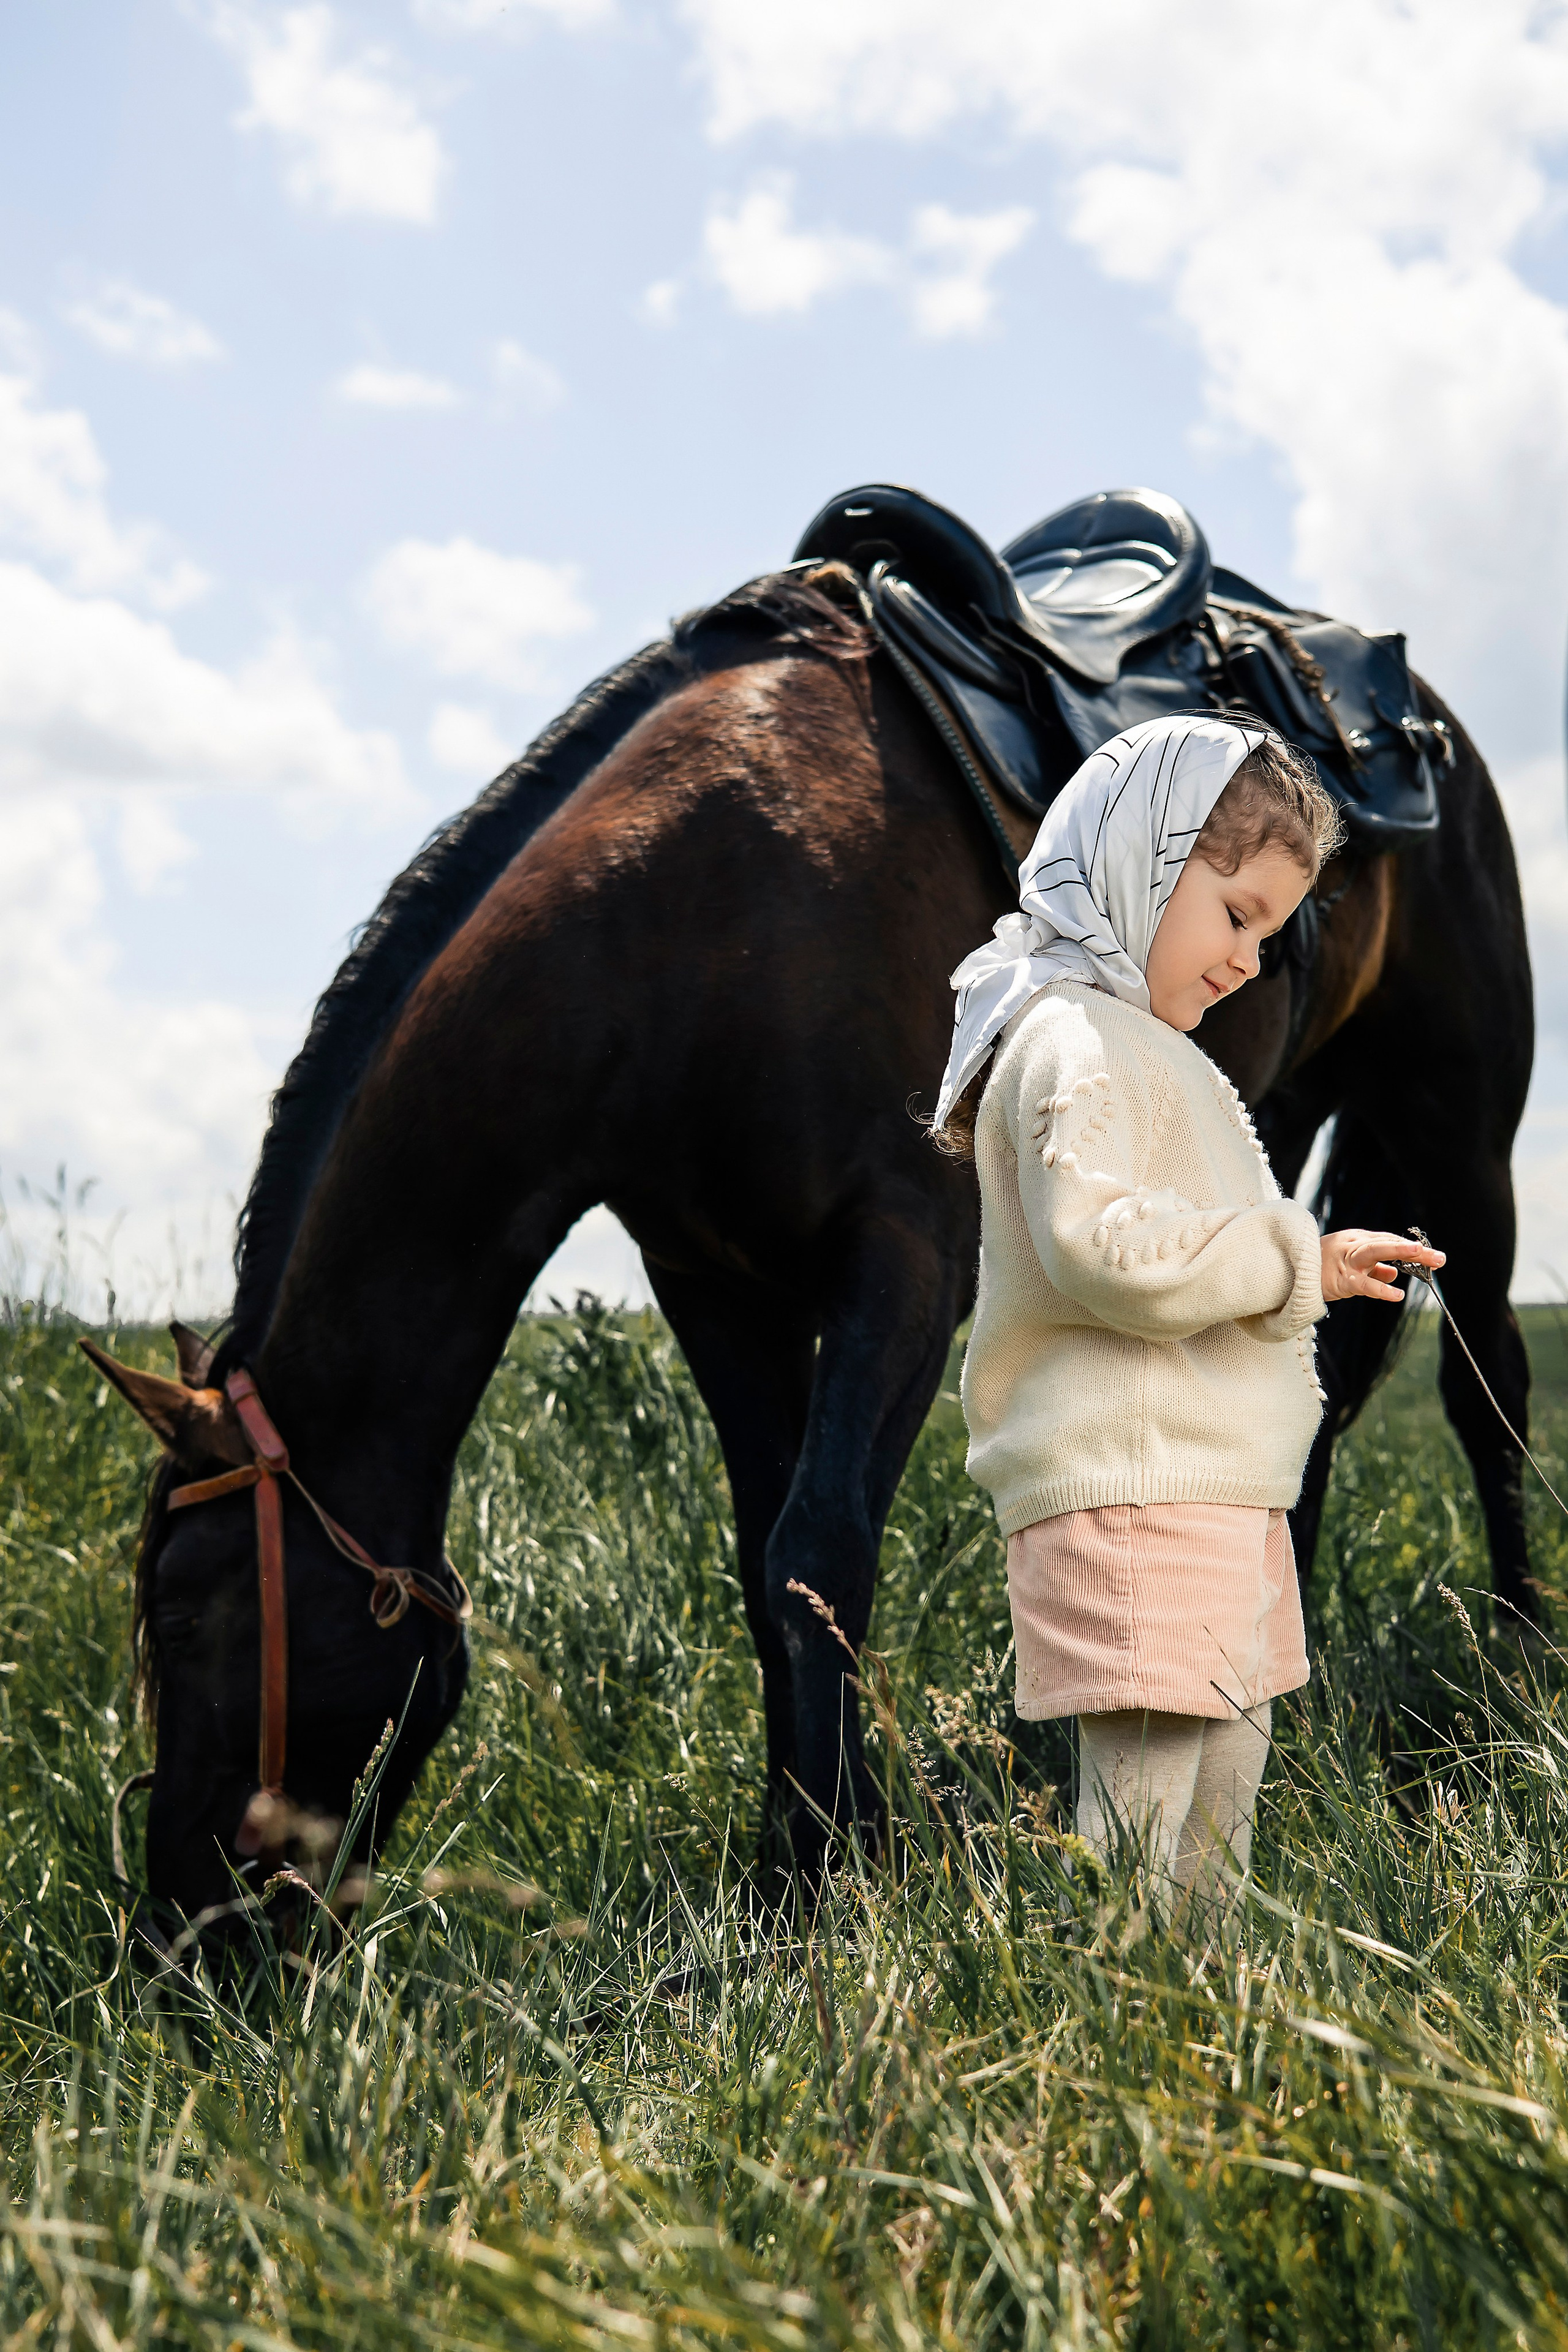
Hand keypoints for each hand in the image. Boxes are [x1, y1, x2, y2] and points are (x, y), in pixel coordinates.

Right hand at [1320, 1228, 1444, 1304]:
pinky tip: (1397, 1294)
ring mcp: (1344, 1260)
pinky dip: (1380, 1288)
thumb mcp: (1349, 1264)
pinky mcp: (1339, 1279)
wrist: (1287, 1273)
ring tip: (1421, 1254)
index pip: (1387, 1241)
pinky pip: (1363, 1284)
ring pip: (1374, 1252)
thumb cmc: (1319, 1267)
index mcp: (1355, 1239)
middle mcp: (1351, 1244)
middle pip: (1387, 1243)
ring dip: (1398, 1251)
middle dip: (1414, 1250)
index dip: (1409, 1248)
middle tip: (1439, 1257)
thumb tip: (1395, 1273)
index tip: (1430, 1255)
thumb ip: (1373, 1268)